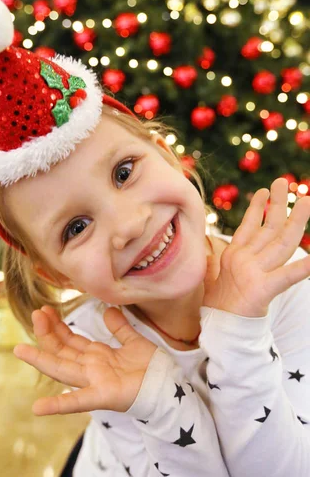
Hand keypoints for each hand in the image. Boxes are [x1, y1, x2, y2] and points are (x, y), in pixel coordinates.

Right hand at [13, 306, 156, 415]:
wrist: (169, 388)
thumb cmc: (152, 368)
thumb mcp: (134, 341)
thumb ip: (120, 327)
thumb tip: (108, 310)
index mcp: (97, 356)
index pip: (71, 339)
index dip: (57, 326)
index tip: (44, 309)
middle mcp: (91, 368)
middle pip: (62, 350)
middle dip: (47, 333)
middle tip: (34, 313)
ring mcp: (94, 382)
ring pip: (62, 368)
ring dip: (41, 359)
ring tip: (20, 349)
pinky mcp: (102, 396)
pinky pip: (78, 400)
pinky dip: (58, 404)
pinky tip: (37, 407)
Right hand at [203, 178, 309, 317]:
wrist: (217, 330)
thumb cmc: (217, 305)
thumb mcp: (213, 276)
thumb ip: (216, 260)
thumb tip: (214, 249)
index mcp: (233, 255)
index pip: (248, 226)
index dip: (258, 207)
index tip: (265, 191)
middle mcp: (243, 258)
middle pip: (268, 227)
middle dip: (278, 203)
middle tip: (286, 182)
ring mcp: (253, 271)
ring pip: (281, 242)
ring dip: (297, 220)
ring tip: (306, 200)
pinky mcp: (263, 287)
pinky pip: (288, 275)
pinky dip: (304, 267)